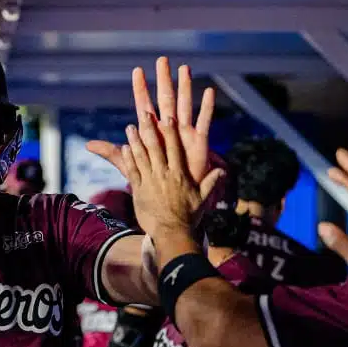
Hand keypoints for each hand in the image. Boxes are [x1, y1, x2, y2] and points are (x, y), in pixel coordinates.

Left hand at [88, 57, 214, 185]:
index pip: (144, 105)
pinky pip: (204, 122)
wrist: (172, 194)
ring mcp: (184, 132)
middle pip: (165, 98)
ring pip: (184, 104)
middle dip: (163, 79)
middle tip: (161, 59)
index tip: (137, 71)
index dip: (140, 89)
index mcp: (152, 131)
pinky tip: (209, 92)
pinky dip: (207, 107)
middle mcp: (168, 127)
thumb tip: (87, 145)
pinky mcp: (199, 142)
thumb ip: (111, 152)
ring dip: (185, 86)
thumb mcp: (128, 164)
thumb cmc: (152, 177)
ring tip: (184, 68)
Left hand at [91, 112, 222, 238]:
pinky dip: (128, 158)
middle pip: (155, 147)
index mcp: (179, 174)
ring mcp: (150, 181)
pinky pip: (132, 171)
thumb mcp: (201, 198)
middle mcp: (164, 174)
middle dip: (149, 129)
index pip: (174, 148)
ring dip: (135, 141)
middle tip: (144, 114)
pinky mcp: (139, 190)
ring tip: (130, 126)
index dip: (170, 132)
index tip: (167, 118)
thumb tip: (223, 171)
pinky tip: (124, 147)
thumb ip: (210, 182)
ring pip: (141, 156)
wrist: (172, 232)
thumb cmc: (188, 216)